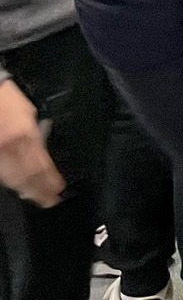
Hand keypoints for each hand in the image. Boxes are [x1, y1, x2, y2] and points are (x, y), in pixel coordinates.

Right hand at [0, 82, 61, 207]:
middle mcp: (10, 148)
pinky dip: (11, 183)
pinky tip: (19, 188)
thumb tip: (40, 151)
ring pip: (12, 179)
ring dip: (26, 190)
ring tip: (38, 198)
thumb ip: (34, 135)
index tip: (59, 189)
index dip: (50, 180)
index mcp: (25, 136)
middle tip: (51, 201)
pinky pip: (1, 174)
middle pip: (27, 177)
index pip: (41, 166)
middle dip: (40, 190)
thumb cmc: (7, 99)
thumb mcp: (28, 113)